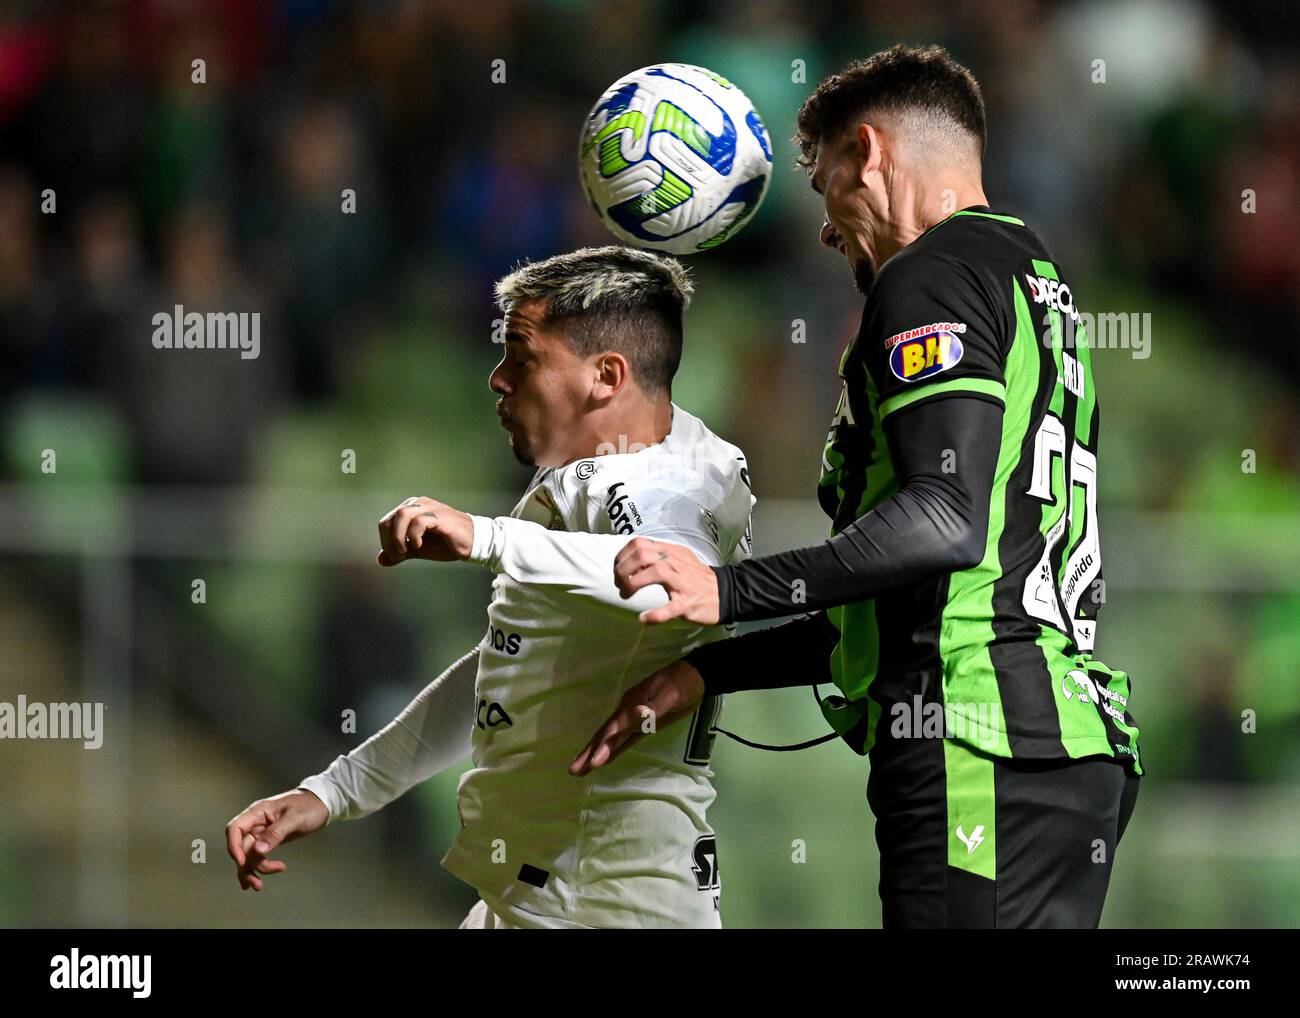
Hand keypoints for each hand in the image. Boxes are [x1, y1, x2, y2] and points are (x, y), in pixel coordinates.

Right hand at [225, 789, 328, 890]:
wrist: (321, 804)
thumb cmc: (309, 805)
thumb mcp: (295, 818)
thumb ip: (276, 832)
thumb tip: (258, 850)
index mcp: (258, 812)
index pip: (235, 829)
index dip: (234, 847)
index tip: (242, 862)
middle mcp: (255, 823)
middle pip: (240, 847)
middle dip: (245, 866)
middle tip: (257, 883)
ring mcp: (260, 832)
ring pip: (247, 855)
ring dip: (250, 871)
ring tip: (259, 886)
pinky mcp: (267, 841)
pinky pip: (256, 856)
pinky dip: (256, 868)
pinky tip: (258, 880)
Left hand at [377, 496, 472, 565]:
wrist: (473, 543)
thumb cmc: (446, 544)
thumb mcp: (418, 550)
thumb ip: (400, 552)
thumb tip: (381, 560)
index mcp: (411, 509)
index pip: (386, 522)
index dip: (385, 542)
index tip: (396, 557)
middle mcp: (418, 504)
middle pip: (391, 519)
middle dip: (390, 541)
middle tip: (399, 556)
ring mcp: (430, 507)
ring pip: (402, 514)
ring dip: (398, 536)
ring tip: (406, 551)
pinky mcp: (440, 516)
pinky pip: (419, 521)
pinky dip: (413, 535)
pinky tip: (419, 546)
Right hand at [569, 658, 704, 774]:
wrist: (695, 676)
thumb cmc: (682, 685)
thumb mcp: (670, 695)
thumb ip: (653, 708)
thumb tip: (637, 714)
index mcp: (631, 705)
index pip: (613, 730)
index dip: (602, 746)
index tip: (592, 764)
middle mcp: (628, 712)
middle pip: (605, 735)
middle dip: (589, 752)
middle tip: (573, 770)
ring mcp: (634, 718)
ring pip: (611, 738)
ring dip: (597, 752)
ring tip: (581, 769)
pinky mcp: (643, 724)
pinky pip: (624, 739)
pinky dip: (613, 749)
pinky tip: (606, 758)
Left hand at [614, 537, 719, 624]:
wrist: (725, 592)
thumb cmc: (697, 577)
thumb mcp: (679, 557)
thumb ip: (659, 554)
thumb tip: (633, 557)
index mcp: (671, 551)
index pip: (640, 543)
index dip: (623, 555)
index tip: (617, 567)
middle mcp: (676, 563)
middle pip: (643, 555)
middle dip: (624, 569)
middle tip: (619, 583)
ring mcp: (682, 582)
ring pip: (655, 573)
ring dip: (633, 583)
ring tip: (626, 593)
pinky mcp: (687, 603)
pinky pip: (669, 608)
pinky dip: (654, 615)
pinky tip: (643, 619)